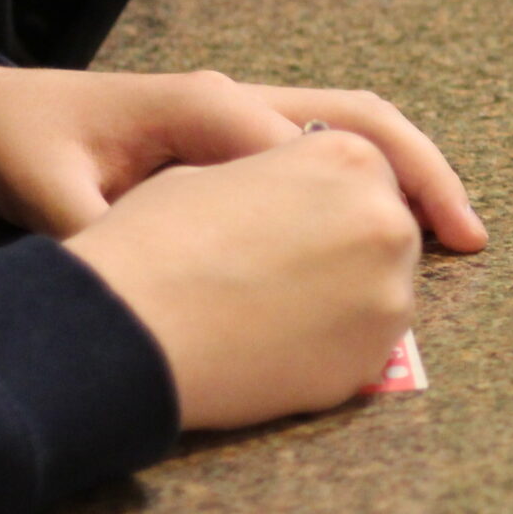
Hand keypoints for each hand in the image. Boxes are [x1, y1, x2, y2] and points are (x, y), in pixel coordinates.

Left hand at [0, 64, 484, 250]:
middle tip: (468, 236)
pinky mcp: (246, 136)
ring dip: (414, 174)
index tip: (378, 258)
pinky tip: (397, 231)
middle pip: (359, 117)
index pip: (294, 144)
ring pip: (359, 129)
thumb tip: (150, 283)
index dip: (335, 200)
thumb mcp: (47, 192)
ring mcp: (248, 112)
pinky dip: (381, 182)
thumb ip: (99, 234)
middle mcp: (237, 98)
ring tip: (457, 234)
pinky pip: (334, 148)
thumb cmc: (23, 146)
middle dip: (420, 173)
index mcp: (198, 104)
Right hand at [65, 132, 421, 430]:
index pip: (368, 171)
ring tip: (275, 310)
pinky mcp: (374, 357)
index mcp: (346, 157)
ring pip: (382, 289)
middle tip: (287, 270)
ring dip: (345, 295)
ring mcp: (388, 291)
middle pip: (386, 228)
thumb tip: (291, 199)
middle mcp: (383, 217)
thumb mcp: (211, 173)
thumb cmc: (152, 243)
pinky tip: (276, 346)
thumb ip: (274, 179)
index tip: (307, 221)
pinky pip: (365, 345)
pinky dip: (331, 345)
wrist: (124, 331)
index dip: (330, 198)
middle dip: (347, 245)